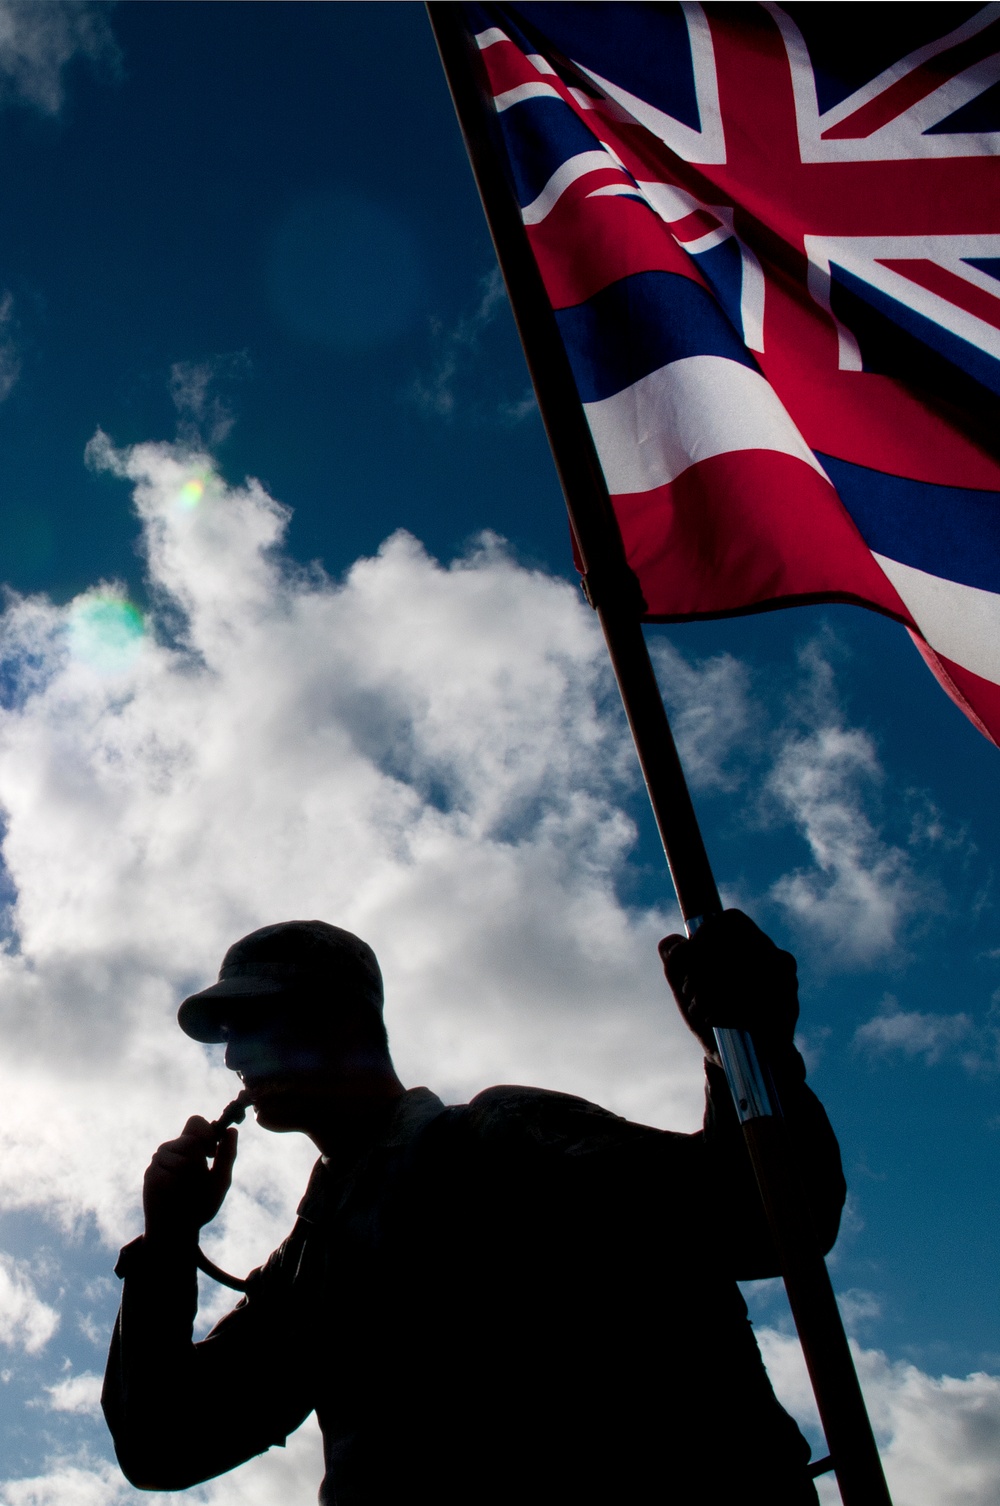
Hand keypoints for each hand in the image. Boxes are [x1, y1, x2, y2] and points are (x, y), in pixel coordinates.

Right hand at [142, 1116, 236, 1243]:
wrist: (180, 1232)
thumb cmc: (200, 1205)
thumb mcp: (220, 1181)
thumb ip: (227, 1157)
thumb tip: (232, 1131)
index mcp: (190, 1146)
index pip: (196, 1122)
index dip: (206, 1132)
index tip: (212, 1152)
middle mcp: (172, 1149)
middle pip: (193, 1142)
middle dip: (201, 1165)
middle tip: (197, 1183)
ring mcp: (159, 1162)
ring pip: (184, 1161)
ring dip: (191, 1181)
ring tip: (185, 1193)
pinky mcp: (151, 1176)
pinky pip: (171, 1177)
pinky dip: (178, 1191)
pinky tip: (173, 1198)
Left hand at [658, 910, 798, 1061]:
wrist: (747, 1062)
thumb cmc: (715, 1013)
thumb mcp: (687, 985)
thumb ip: (674, 958)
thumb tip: (674, 944)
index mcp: (756, 943)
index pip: (731, 921)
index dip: (702, 938)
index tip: (686, 960)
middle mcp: (779, 959)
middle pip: (732, 949)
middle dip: (700, 972)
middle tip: (690, 992)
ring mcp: (788, 987)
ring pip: (741, 977)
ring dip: (709, 995)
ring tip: (701, 1010)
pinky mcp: (788, 1015)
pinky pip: (751, 1008)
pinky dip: (723, 1014)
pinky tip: (713, 1021)